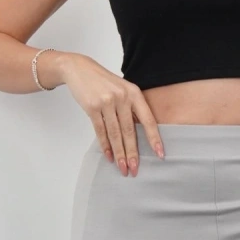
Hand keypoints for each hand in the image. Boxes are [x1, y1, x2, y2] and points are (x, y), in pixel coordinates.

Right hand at [60, 55, 163, 174]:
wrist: (79, 69)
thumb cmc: (104, 82)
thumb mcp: (123, 90)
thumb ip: (132, 108)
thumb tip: (139, 135)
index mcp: (134, 93)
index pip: (148, 120)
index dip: (154, 139)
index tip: (160, 155)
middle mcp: (122, 97)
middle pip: (130, 131)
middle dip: (133, 153)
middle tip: (134, 170)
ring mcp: (107, 102)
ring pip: (115, 134)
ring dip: (119, 154)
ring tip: (122, 168)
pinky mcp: (92, 107)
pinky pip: (100, 131)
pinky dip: (105, 145)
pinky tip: (109, 156)